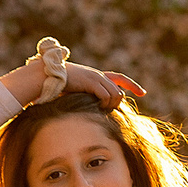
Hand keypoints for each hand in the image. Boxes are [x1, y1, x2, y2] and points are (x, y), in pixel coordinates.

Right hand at [15, 52, 144, 108]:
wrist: (44, 77)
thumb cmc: (55, 88)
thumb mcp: (74, 93)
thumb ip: (86, 98)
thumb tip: (93, 111)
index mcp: (95, 76)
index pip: (119, 78)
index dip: (132, 85)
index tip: (143, 93)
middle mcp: (98, 75)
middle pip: (119, 93)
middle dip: (115, 104)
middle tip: (103, 111)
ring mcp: (95, 77)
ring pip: (116, 95)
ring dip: (110, 106)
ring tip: (98, 110)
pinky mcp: (91, 82)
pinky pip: (107, 96)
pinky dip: (104, 104)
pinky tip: (95, 107)